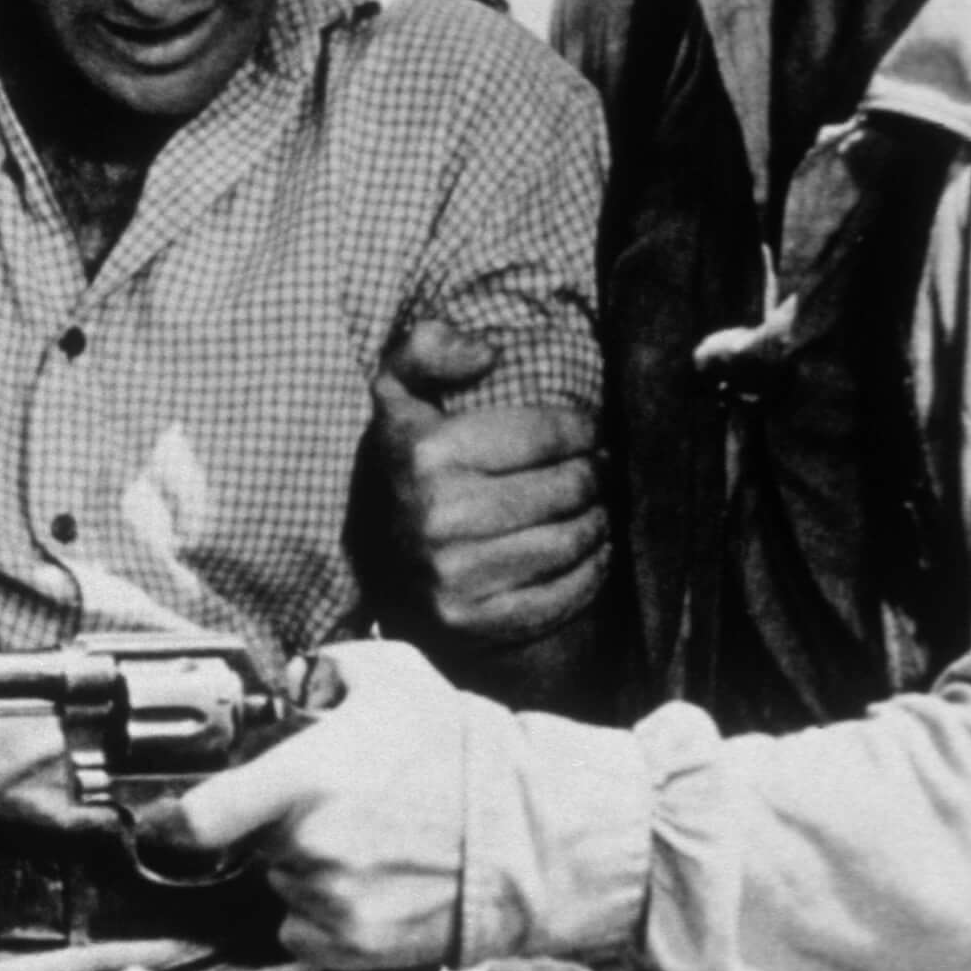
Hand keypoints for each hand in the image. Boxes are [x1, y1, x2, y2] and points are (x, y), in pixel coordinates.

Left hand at [142, 637, 470, 970]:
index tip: (164, 821)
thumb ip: (330, 668)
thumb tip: (298, 676)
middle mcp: (305, 847)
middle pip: (254, 846)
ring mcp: (329, 902)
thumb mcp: (395, 678)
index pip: (198, 817)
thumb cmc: (465, 752)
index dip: (170, 821)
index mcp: (301, 781)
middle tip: (340, 811)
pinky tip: (374, 888)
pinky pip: (308, 933)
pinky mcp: (354, 947)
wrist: (537, 836)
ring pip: (284, 888)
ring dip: (309, 872)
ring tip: (373, 848)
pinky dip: (327, 917)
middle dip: (281, 829)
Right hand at [360, 316, 602, 647]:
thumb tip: (488, 353)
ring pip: (574, 539)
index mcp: (425, 454)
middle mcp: (436, 517)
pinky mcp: (473, 621)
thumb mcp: (397, 396)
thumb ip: (427, 349)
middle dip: (595, 474)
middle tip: (596, 471)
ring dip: (598, 522)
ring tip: (594, 509)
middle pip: (570, 487)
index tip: (586, 432)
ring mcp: (454, 576)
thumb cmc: (405, 469)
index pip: (550, 433)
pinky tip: (588, 553)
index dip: (582, 428)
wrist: (371, 566)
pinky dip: (591, 572)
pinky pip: (565, 593)